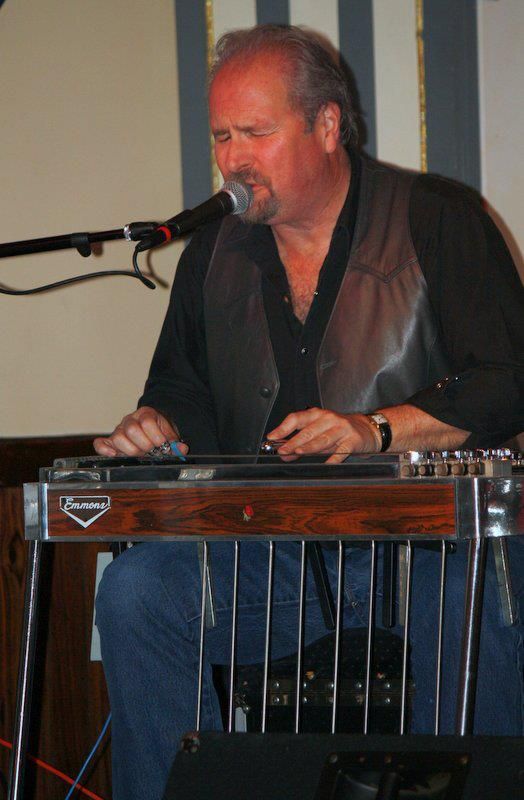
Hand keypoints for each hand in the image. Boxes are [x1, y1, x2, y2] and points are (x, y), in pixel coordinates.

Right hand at [93, 406, 188, 456]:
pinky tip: (114, 455)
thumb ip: (175, 442)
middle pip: (131, 430)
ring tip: (140, 455)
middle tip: (151, 451)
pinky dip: (104, 450)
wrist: (152, 430)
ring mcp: (118, 430)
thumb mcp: (170, 434)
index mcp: (146, 414)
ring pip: (118, 437)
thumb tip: (182, 449)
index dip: (156, 436)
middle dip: (144, 444)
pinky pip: (100, 444)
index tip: (162, 445)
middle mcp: (130, 420)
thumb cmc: (160, 432)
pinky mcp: (110, 442)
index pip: (147, 422)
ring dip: (130, 450)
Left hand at [266, 408, 380, 463]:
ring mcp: (342, 429)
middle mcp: (329, 419)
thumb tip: (283, 454)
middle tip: (283, 451)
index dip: (283, 428)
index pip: (296, 418)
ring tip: (298, 452)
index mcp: (317, 415)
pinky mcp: (353, 440)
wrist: (367, 430)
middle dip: (294, 441)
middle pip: (308, 431)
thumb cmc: (338, 431)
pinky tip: (326, 464)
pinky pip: (342, 450)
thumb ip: (302, 442)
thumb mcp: (319, 433)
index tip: (272, 438)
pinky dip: (334, 457)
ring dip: (310, 447)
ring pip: (323, 439)